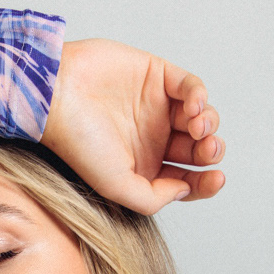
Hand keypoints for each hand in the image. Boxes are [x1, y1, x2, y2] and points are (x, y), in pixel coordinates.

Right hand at [40, 38, 225, 214]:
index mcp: (145, 168)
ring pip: (201, 117)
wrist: (58, 98)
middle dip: (210, 151)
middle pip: (197, 150)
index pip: (186, 180)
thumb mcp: (116, 187)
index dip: (206, 183)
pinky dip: (199, 96)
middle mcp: (153, 139)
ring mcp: (157, 107)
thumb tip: (185, 188)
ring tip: (197, 127)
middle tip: (207, 150)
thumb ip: (153, 198)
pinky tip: (192, 106)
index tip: (216, 179)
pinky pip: (191, 86)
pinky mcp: (157, 76)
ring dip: (209, 123)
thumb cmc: (78, 144)